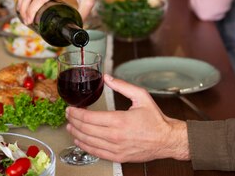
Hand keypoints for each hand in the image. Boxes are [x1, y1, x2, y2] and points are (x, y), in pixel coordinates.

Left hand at [65, 74, 189, 162]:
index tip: (70, 108)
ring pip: (88, 142)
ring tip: (70, 127)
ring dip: (76, 134)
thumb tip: (107, 77)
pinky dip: (85, 146)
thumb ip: (122, 86)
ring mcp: (116, 148)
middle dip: (73, 121)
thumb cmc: (155, 120)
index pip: (89, 118)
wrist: (166, 140)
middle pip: (85, 129)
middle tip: (68, 115)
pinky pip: (96, 152)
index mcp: (119, 120)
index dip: (76, 113)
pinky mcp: (118, 157)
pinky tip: (80, 140)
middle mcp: (115, 136)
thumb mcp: (141, 96)